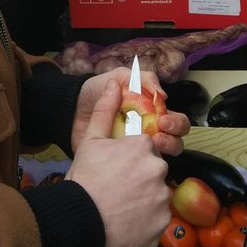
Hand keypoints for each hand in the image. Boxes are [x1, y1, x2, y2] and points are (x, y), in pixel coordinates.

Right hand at [66, 78, 171, 246]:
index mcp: (143, 146)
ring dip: (144, 199)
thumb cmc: (85, 177)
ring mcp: (163, 196)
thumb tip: (114, 85)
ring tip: (121, 206)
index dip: (131, 157)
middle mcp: (158, 168)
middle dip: (141, 177)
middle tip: (119, 189)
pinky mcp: (163, 221)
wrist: (80, 219)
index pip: (146, 147)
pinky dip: (146, 220)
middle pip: (154, 170)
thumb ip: (105, 110)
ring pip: (157, 194)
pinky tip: (127, 220)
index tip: (118, 168)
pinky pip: (158, 217)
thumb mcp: (90, 140)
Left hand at [70, 66, 188, 156]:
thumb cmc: (96, 92)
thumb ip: (142, 79)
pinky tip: (134, 160)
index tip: (163, 120)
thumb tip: (163, 95)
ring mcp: (136, 149)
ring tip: (149, 146)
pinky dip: (143, 167)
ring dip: (162, 152)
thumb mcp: (119, 77)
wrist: (70, 111)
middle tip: (158, 134)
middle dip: (173, 138)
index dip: (176, 123)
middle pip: (175, 141)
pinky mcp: (123, 163)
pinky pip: (139, 169)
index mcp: (152, 113)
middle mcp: (149, 132)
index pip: (176, 121)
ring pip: (162, 157)